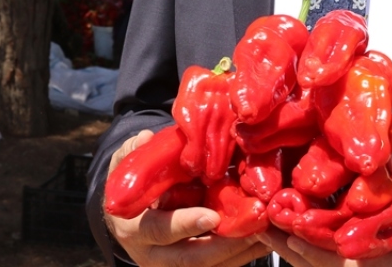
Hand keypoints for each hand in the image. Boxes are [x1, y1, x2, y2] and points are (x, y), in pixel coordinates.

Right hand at [103, 130, 271, 266]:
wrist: (129, 219)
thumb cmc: (133, 189)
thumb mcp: (124, 169)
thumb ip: (131, 153)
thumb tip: (143, 137)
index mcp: (136, 229)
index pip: (160, 230)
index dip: (186, 224)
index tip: (212, 217)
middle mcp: (155, 254)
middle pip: (192, 257)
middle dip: (226, 245)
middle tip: (254, 227)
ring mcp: (175, 264)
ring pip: (211, 265)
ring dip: (241, 251)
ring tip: (267, 231)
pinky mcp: (194, 266)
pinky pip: (221, 265)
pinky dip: (243, 254)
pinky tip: (264, 238)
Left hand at [258, 153, 391, 266]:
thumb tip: (389, 158)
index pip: (353, 263)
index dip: (318, 251)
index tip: (291, 229)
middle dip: (295, 251)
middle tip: (264, 227)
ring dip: (298, 253)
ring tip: (268, 230)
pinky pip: (341, 266)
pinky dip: (315, 253)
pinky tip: (294, 235)